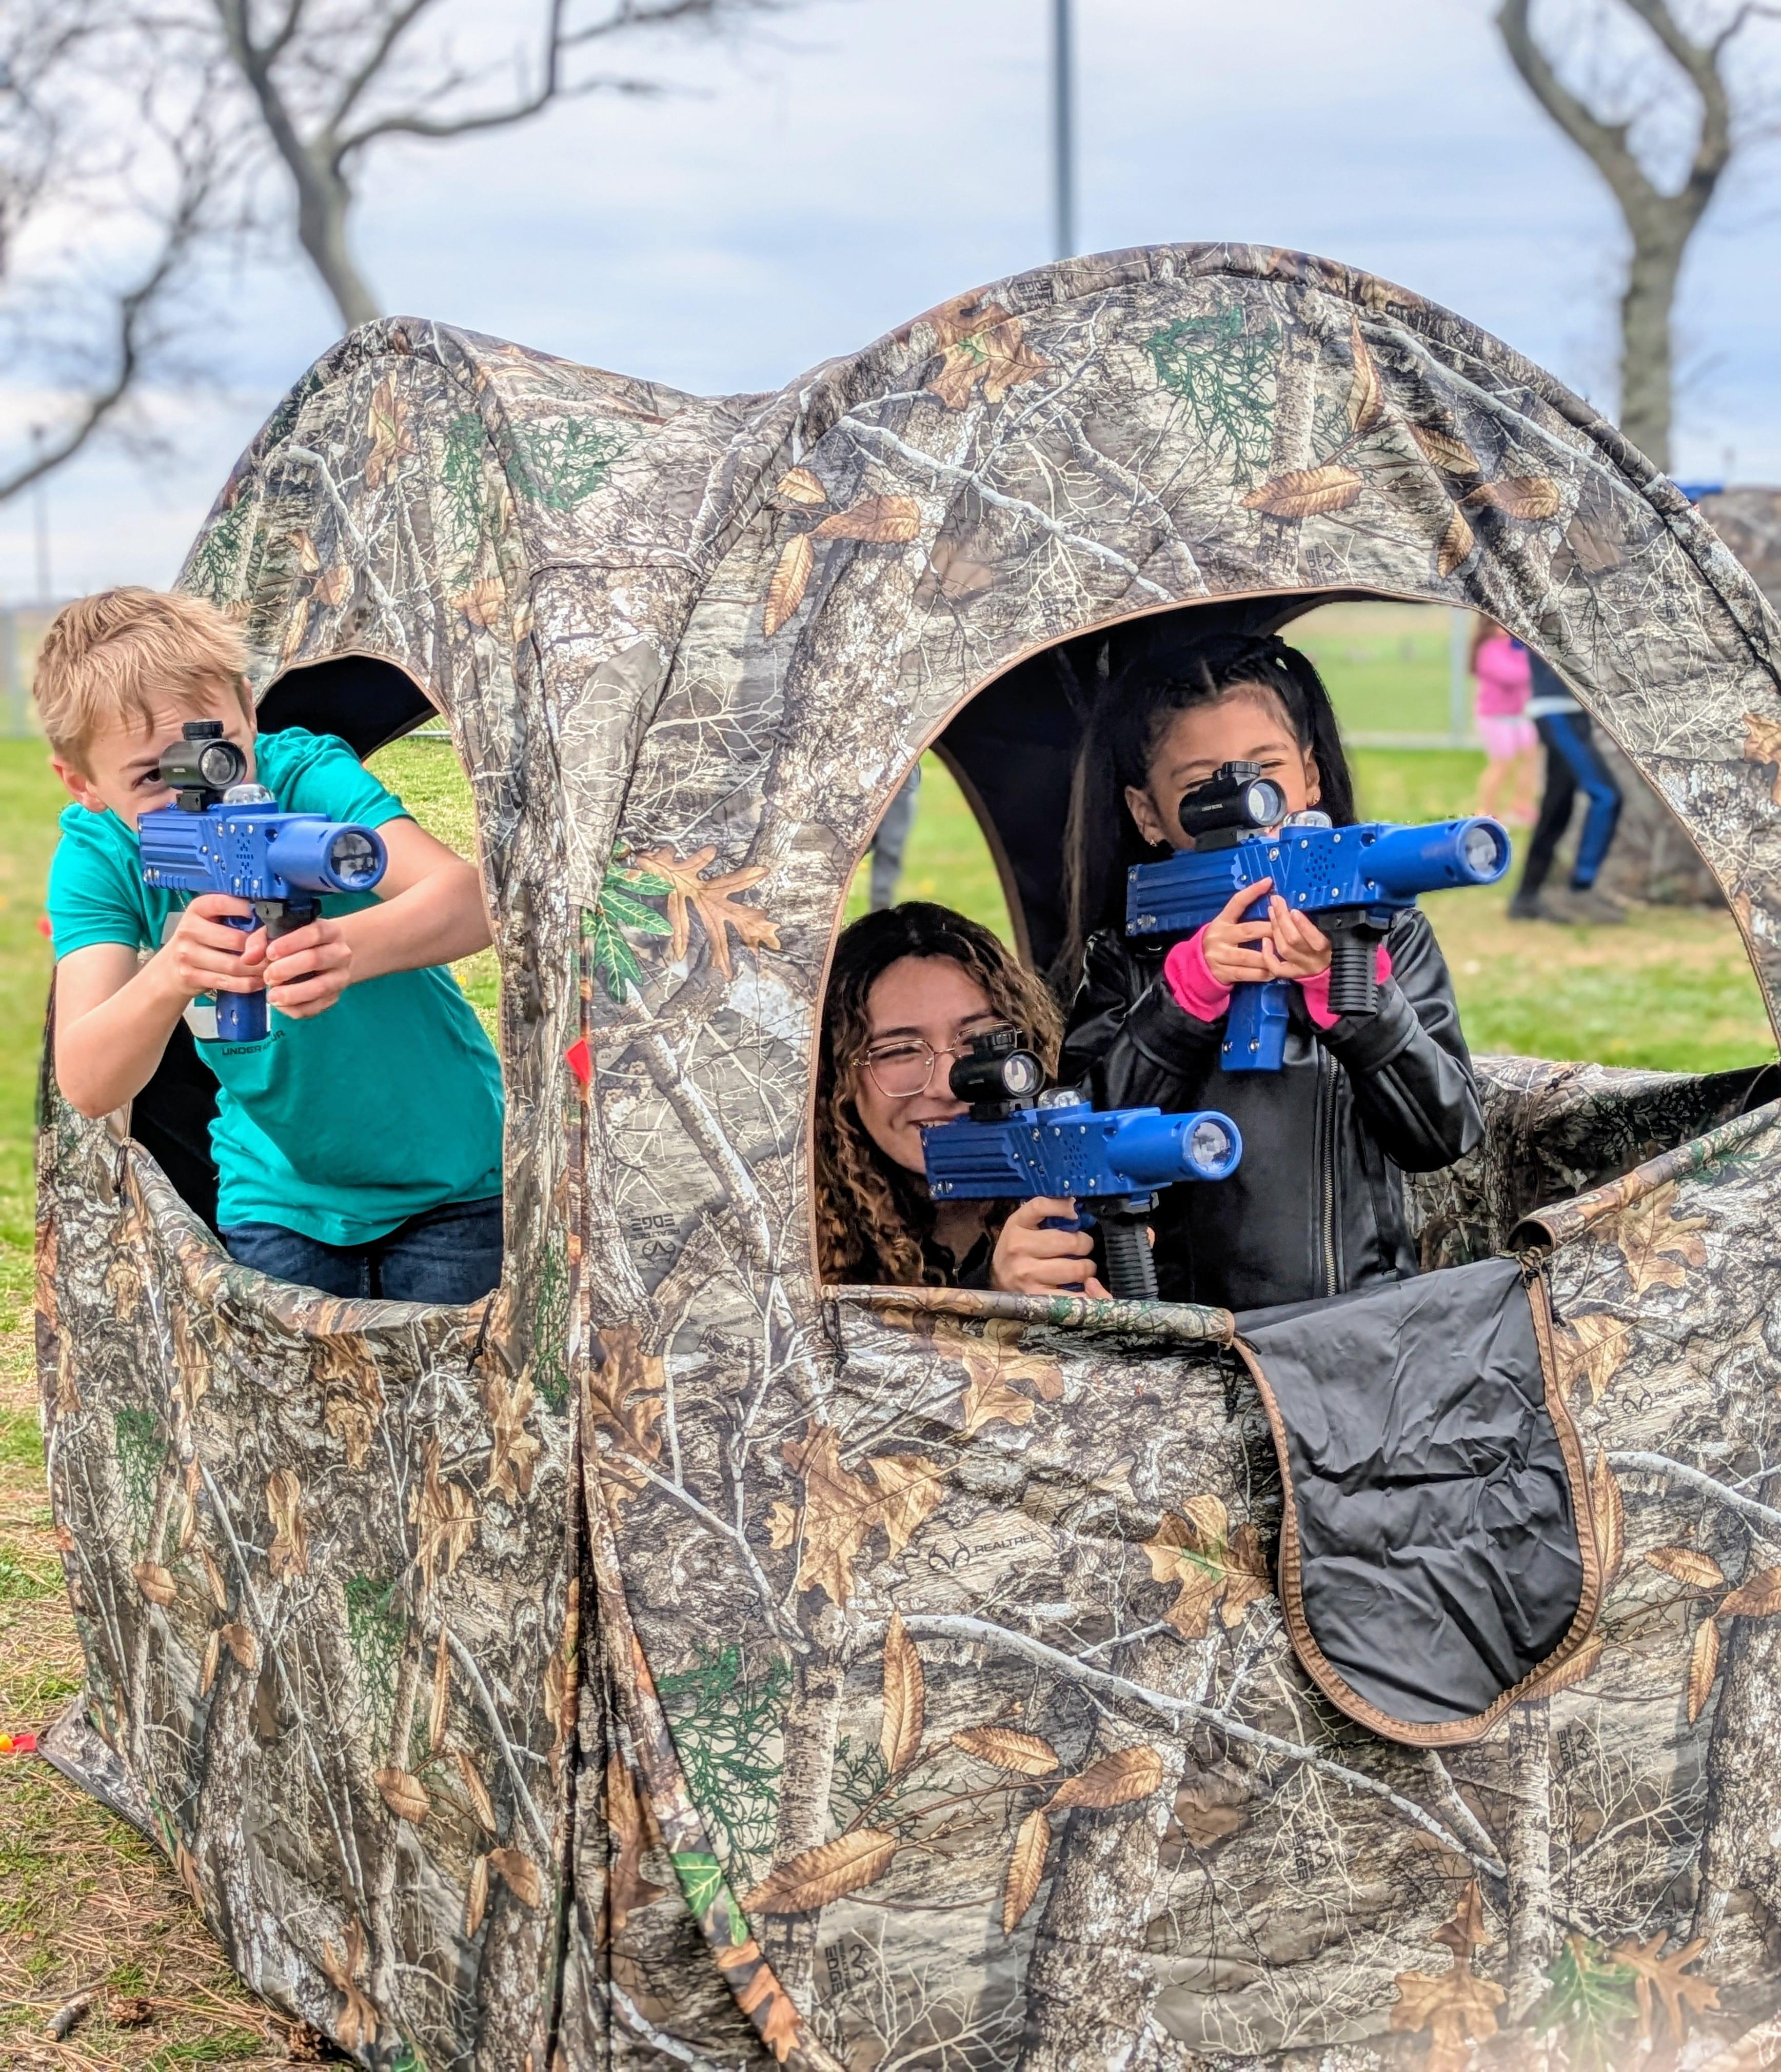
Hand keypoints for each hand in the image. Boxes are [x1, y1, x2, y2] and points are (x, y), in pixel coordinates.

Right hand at [162, 894, 266, 998]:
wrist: (171, 968)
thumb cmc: (202, 940)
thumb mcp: (212, 921)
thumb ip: (236, 918)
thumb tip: (271, 921)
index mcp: (197, 909)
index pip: (223, 904)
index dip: (248, 910)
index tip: (267, 917)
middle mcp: (189, 929)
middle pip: (235, 940)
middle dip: (260, 947)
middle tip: (276, 951)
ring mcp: (187, 954)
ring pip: (234, 964)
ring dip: (258, 968)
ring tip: (271, 968)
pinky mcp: (191, 976)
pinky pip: (228, 982)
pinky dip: (248, 983)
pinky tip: (259, 981)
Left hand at [263, 914, 351, 1018]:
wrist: (329, 957)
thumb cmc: (299, 943)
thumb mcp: (281, 932)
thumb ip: (261, 941)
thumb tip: (248, 959)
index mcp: (329, 931)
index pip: (314, 933)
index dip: (290, 943)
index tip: (269, 953)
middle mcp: (340, 953)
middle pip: (315, 959)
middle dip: (286, 969)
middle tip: (267, 976)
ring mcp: (340, 977)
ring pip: (319, 987)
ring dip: (292, 993)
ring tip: (271, 996)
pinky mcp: (334, 997)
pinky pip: (316, 1007)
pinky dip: (296, 1008)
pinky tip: (281, 1005)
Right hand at [991, 1197, 1109, 1299]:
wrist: (996, 1279)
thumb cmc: (1017, 1248)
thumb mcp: (1023, 1224)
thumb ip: (1046, 1211)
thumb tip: (1075, 1205)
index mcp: (1017, 1226)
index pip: (1041, 1207)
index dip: (1063, 1207)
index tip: (1075, 1212)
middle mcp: (1020, 1249)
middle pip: (1070, 1242)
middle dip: (1085, 1244)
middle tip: (1082, 1247)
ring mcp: (1028, 1275)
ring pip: (1076, 1269)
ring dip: (1086, 1269)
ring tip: (1081, 1268)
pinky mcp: (1037, 1298)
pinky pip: (1073, 1297)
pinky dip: (1084, 1293)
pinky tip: (1082, 1287)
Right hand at [1198, 878, 1276, 987]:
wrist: (1198, 965)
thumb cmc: (1221, 941)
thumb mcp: (1226, 925)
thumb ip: (1242, 916)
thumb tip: (1271, 905)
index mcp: (1221, 921)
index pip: (1236, 902)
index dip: (1252, 892)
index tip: (1268, 882)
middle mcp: (1219, 936)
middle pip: (1249, 930)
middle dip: (1271, 930)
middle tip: (1289, 930)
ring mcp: (1220, 956)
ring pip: (1249, 956)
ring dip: (1269, 956)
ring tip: (1285, 955)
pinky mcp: (1224, 973)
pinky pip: (1247, 974)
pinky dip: (1262, 974)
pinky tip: (1274, 972)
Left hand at [1260, 897, 1332, 980]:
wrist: (1336, 971)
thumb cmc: (1334, 947)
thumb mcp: (1335, 934)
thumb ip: (1324, 922)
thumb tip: (1307, 903)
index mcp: (1330, 948)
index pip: (1316, 939)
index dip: (1303, 925)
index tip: (1294, 910)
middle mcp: (1315, 960)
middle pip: (1294, 940)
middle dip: (1283, 918)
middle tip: (1276, 901)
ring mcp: (1302, 968)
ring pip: (1284, 949)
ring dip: (1275, 928)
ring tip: (1271, 911)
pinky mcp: (1293, 974)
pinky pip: (1277, 968)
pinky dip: (1268, 955)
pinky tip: (1265, 940)